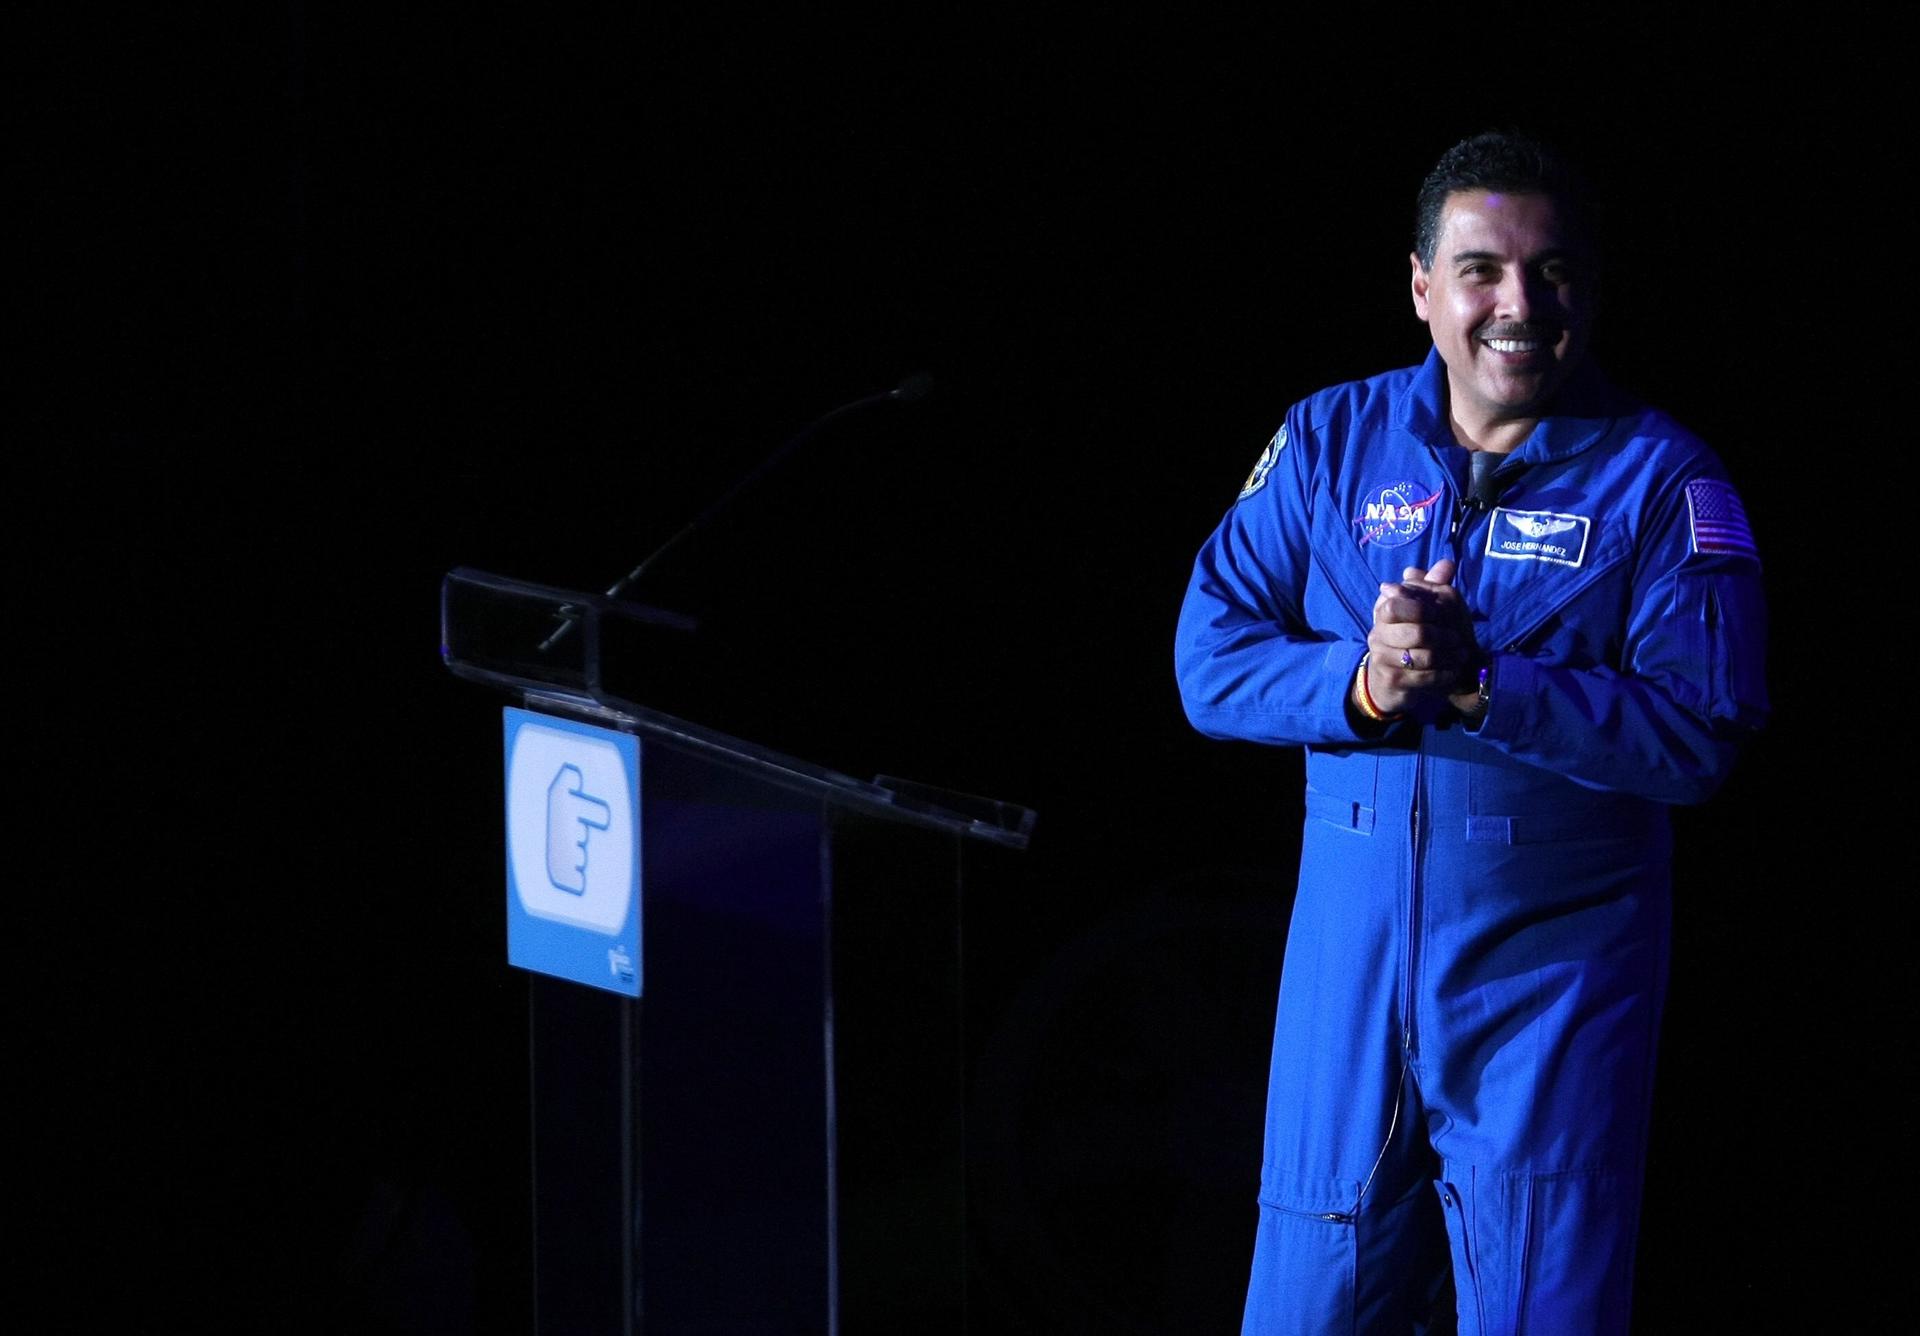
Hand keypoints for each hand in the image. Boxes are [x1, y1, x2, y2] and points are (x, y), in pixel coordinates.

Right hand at [1359, 558, 1478, 715]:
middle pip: (1416, 632)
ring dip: (1447, 656)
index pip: (1396, 604)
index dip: (1423, 609)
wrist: (1392, 680)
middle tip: (1458, 638)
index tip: (1441, 614)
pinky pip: (1424, 677)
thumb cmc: (1409, 638)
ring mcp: (1382, 659)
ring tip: (1460, 654)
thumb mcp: (1421, 610)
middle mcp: (1377, 634)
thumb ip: (1432, 587)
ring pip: (1422, 657)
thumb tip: (1446, 563)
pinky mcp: (1393, 681)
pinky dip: (1444, 674)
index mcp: (1383, 611)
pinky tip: (1453, 670)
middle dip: (1443, 636)